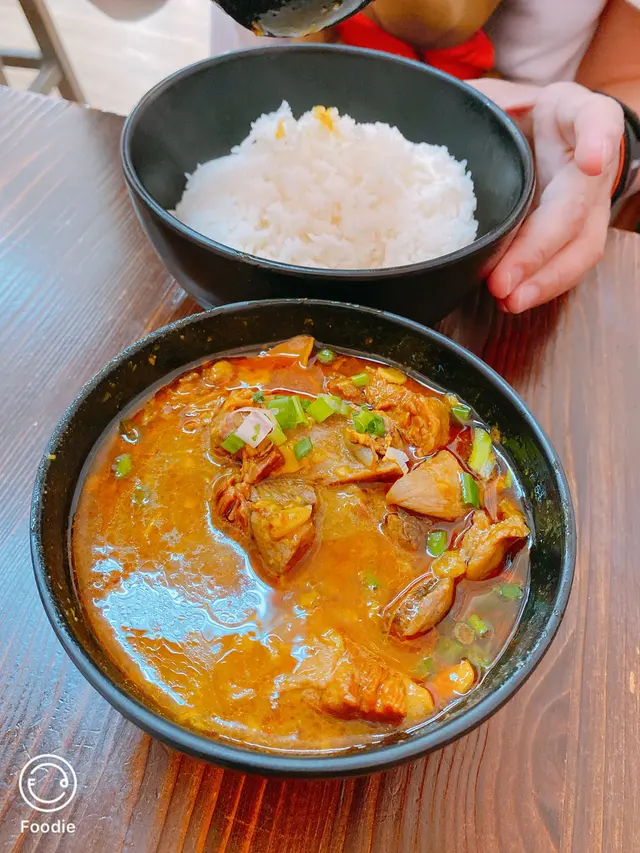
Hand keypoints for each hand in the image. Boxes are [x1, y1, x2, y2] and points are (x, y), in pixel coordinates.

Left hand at [470, 80, 624, 312]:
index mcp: (573, 115)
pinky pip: (567, 264)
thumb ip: (474, 106)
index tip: (590, 162)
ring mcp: (590, 202)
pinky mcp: (578, 233)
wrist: (544, 131)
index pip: (595, 119)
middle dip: (540, 247)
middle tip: (504, 279)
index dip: (597, 140)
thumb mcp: (497, 98)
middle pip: (577, 207)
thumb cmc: (518, 114)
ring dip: (545, 279)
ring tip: (510, 300)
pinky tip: (513, 300)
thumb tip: (429, 122)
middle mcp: (590, 161)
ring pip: (582, 247)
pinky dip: (541, 285)